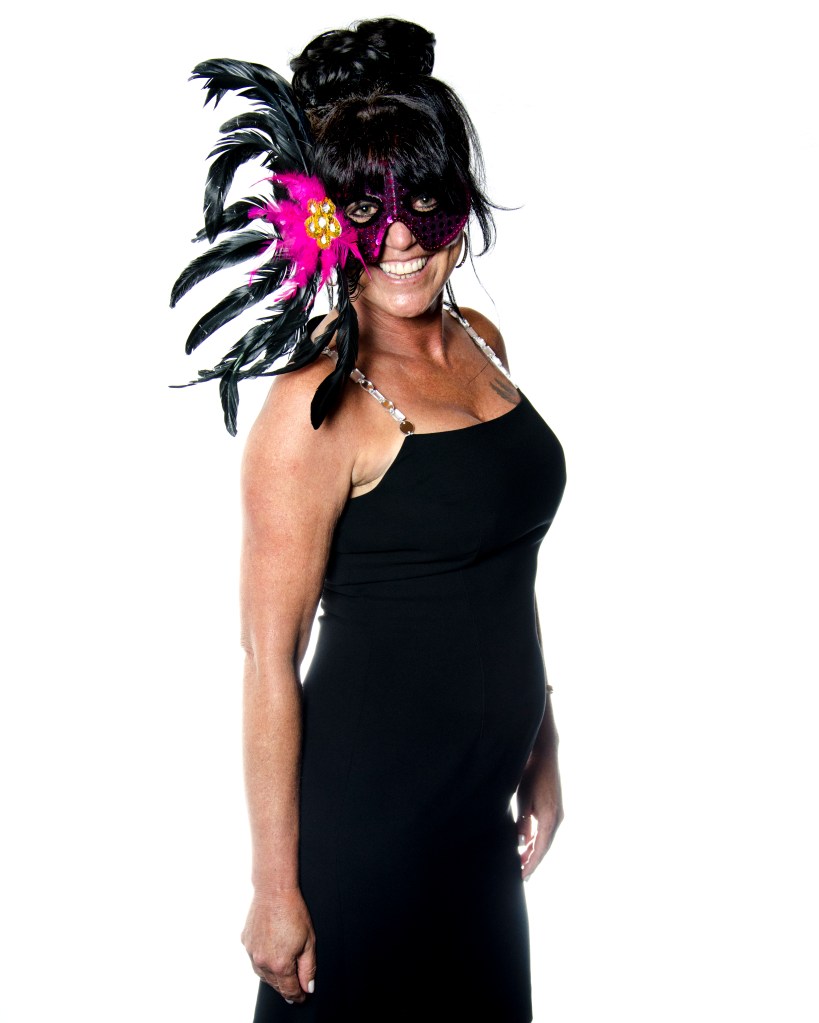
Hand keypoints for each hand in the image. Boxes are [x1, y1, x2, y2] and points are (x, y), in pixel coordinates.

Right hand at [241, 889, 315, 1003]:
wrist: (274, 890)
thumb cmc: (293, 912)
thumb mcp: (309, 942)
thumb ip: (308, 968)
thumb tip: (308, 987)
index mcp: (280, 964)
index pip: (289, 990)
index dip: (298, 996)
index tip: (303, 997)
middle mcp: (262, 962)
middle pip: (275, 984)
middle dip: (287, 987)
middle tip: (296, 987)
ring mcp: (251, 952)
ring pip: (263, 974)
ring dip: (273, 976)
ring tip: (283, 973)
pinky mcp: (245, 941)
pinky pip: (254, 958)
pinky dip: (263, 961)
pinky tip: (271, 954)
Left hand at [516, 750, 563, 879]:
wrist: (544, 755)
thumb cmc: (532, 775)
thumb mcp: (523, 799)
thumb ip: (523, 822)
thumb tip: (522, 843)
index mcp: (550, 818)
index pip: (541, 848)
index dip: (532, 863)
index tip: (523, 876)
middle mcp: (557, 819)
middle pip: (545, 846)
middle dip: (533, 861)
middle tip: (522, 875)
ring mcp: (557, 814)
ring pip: (546, 839)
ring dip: (535, 850)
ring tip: (522, 862)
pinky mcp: (554, 809)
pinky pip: (546, 830)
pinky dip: (537, 839)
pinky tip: (528, 844)